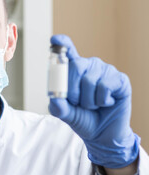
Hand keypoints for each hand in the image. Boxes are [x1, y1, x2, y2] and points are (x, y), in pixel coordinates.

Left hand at [49, 35, 138, 168]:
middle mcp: (90, 66)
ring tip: (93, 105)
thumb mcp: (65, 114)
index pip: (68, 52)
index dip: (62, 44)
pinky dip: (101, 100)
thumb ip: (58, 106)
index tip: (54, 39)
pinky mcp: (120, 80)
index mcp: (74, 70)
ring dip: (87, 100)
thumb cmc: (83, 119)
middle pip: (75, 67)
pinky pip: (104, 86)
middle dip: (72, 91)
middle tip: (78, 103)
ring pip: (89, 80)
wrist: (101, 134)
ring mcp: (106, 71)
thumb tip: (55, 99)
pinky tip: (105, 103)